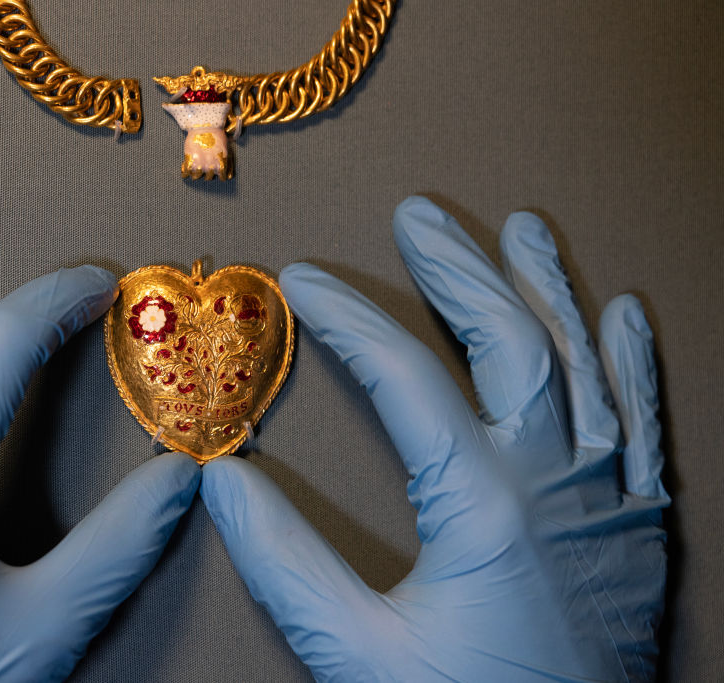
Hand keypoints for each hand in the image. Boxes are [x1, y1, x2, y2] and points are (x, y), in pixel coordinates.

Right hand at [201, 197, 668, 680]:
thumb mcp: (359, 657)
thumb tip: (223, 482)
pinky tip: (624, 313)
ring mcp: (607, 495)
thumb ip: (286, 566)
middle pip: (509, 340)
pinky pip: (643, 421)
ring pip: (583, 362)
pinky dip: (633, 362)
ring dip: (549, 288)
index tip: (307, 280)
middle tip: (419, 218)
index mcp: (482, 502)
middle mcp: (554, 479)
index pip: (406, 376)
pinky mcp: (639, 522)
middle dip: (458, 270)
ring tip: (523, 229)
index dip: (350, 319)